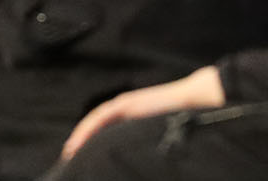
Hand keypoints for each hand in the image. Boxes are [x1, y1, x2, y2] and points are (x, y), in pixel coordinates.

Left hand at [62, 66, 223, 160]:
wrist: (198, 100)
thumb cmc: (186, 120)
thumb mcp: (161, 136)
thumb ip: (147, 146)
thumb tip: (142, 166)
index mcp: (134, 121)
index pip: (106, 134)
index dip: (90, 146)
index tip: (80, 162)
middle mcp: (127, 113)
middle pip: (98, 129)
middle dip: (83, 143)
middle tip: (70, 161)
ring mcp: (126, 106)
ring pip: (96, 122)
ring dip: (81, 137)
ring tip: (69, 153)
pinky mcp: (127, 103)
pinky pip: (102, 116)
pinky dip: (88, 128)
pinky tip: (78, 141)